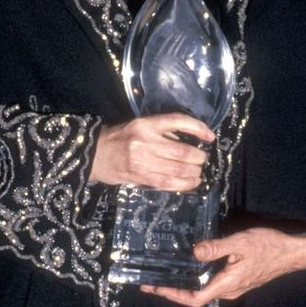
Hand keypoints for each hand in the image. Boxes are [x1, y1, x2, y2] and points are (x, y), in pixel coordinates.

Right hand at [89, 114, 213, 191]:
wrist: (94, 155)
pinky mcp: (141, 177)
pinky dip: (185, 184)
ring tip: (199, 172)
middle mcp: (145, 141)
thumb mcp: (140, 126)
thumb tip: (192, 140)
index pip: (178, 122)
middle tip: (202, 159)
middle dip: (199, 157)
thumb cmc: (120, 138)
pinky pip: (169, 183)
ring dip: (195, 172)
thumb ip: (163, 131)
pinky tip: (193, 183)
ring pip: (179, 169)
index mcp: (146, 124)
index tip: (211, 137)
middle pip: (183, 151)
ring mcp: (143, 161)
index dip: (199, 129)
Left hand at [144, 226, 303, 306]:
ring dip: (183, 285)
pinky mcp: (237, 280)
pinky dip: (196, 278)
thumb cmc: (269, 247)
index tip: (155, 288)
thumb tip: (194, 252)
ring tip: (164, 275)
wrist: (293, 253)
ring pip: (203, 290)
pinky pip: (212, 283)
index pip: (195, 299)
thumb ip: (217, 248)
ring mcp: (234, 287)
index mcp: (227, 285)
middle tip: (150, 282)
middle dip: (172, 290)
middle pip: (195, 296)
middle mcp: (229, 290)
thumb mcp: (241, 243)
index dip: (172, 296)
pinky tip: (188, 267)